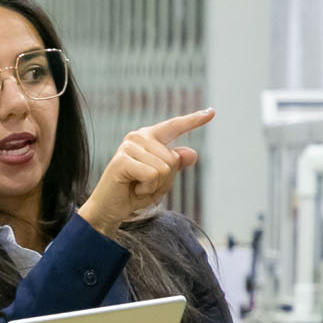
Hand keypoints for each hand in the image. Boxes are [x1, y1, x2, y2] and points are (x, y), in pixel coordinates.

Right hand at [77, 108, 214, 230]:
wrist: (109, 209)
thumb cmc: (134, 193)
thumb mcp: (162, 180)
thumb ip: (176, 164)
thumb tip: (192, 152)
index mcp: (149, 138)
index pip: (175, 126)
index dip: (194, 120)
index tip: (212, 112)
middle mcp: (137, 137)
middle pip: (173, 158)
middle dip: (165, 180)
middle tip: (144, 185)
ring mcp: (128, 146)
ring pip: (164, 168)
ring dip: (155, 186)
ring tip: (138, 187)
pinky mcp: (122, 160)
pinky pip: (153, 175)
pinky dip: (147, 189)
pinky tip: (133, 189)